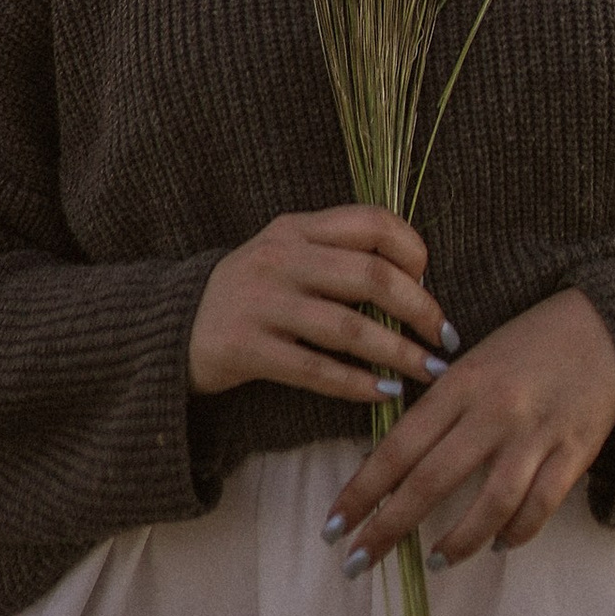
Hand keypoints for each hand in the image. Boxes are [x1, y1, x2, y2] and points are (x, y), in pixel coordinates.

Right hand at [188, 206, 450, 405]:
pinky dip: (356, 384)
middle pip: (370, 276)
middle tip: (444, 336)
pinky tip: (384, 393)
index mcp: (296, 228)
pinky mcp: (245, 348)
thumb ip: (339, 256)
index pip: (371, 222)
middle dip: (419, 308)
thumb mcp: (287, 256)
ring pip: (348, 327)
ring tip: (429, 371)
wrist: (170, 327)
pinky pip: (314, 369)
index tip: (430, 282)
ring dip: (398, 353)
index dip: (412, 250)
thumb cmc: (253, 294)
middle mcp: (280, 258)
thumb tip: (418, 283)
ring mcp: (261, 303)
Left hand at [322, 288, 614, 575]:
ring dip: (457, 542)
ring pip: (489, 504)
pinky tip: (498, 546)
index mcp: (460, 383)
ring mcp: (536, 434)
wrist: (607, 324)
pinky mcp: (574, 452)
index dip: (362, 491)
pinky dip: (516, 533)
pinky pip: (540, 506)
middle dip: (388, 528)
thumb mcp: (474, 361)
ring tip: (435, 562)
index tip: (333, 527)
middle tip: (357, 563)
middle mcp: (493, 410)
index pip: (398, 447)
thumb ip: (440, 408)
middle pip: (431, 481)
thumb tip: (396, 466)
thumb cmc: (529, 344)